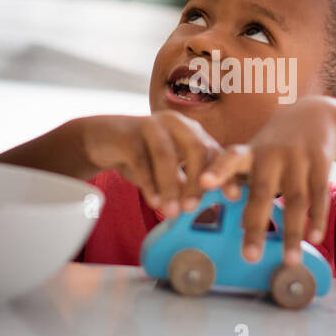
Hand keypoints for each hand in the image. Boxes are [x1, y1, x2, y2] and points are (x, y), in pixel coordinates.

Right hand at [80, 111, 221, 215]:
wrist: (101, 140)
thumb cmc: (143, 156)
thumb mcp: (170, 170)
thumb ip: (188, 183)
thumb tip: (213, 209)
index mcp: (191, 131)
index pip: (215, 151)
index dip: (226, 174)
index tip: (234, 198)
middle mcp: (175, 123)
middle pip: (196, 148)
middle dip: (198, 180)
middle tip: (194, 208)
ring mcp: (151, 125)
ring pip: (166, 154)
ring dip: (171, 185)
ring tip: (173, 212)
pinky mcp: (128, 134)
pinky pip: (140, 159)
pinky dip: (149, 182)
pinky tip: (153, 202)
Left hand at [200, 96, 335, 265]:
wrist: (315, 116)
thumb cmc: (274, 146)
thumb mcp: (254, 154)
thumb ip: (239, 181)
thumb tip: (228, 222)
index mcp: (250, 153)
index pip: (229, 158)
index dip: (216, 171)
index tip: (203, 183)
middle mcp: (272, 154)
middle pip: (263, 192)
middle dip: (256, 225)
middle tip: (249, 257)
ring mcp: (298, 157)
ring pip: (295, 199)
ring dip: (293, 232)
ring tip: (289, 261)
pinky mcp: (321, 161)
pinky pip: (319, 194)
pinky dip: (317, 218)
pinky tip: (315, 239)